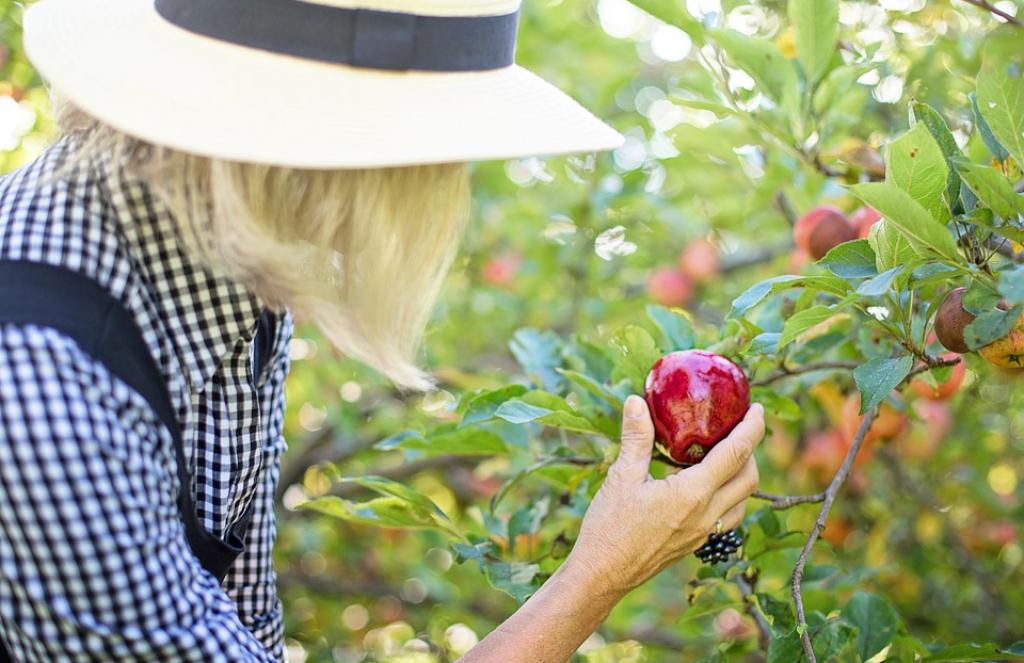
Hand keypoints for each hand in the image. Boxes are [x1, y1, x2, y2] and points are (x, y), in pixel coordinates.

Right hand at [565, 396, 763, 596]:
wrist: (603, 574)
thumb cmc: (609, 526)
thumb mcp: (621, 476)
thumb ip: (636, 438)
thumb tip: (636, 401)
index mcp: (693, 493)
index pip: (736, 454)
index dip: (752, 428)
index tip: (756, 409)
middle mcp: (706, 514)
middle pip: (749, 478)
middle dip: (751, 450)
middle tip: (740, 428)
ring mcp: (703, 532)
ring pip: (742, 501)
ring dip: (744, 475)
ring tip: (727, 454)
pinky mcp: (695, 542)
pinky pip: (728, 516)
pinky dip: (730, 495)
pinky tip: (707, 486)